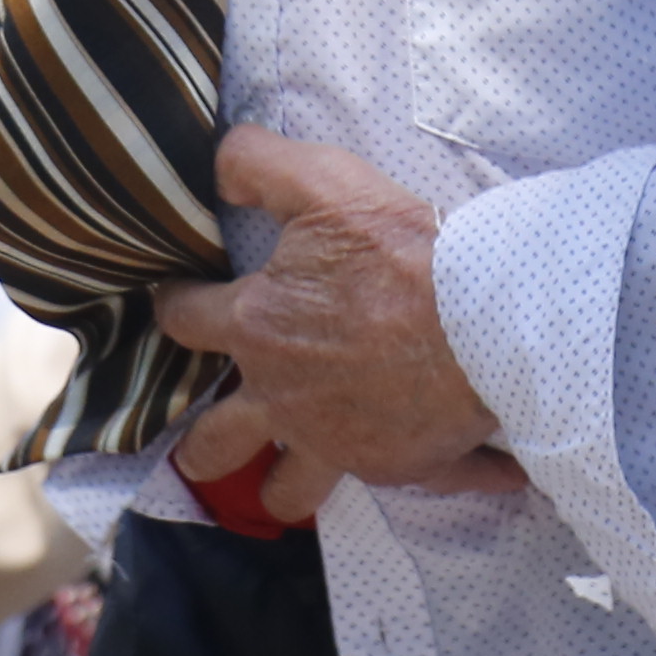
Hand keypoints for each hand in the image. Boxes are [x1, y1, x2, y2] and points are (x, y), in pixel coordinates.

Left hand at [150, 129, 517, 511]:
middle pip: (218, 442)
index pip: (187, 322)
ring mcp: (341, 443)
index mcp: (260, 330)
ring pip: (291, 491)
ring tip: (280, 486)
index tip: (173, 302)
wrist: (482, 318)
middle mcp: (286, 400)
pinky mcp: (401, 466)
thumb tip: (219, 163)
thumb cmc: (400, 252)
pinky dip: (451, 478)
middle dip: (202, 448)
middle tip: (198, 448)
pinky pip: (423, 483)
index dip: (174, 307)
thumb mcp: (322, 183)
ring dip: (282, 489)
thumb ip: (258, 165)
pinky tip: (483, 473)